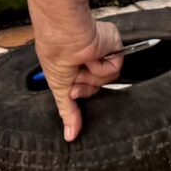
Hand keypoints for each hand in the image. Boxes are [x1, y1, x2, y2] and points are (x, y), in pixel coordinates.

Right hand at [34, 20, 123, 141]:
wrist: (65, 34)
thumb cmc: (55, 53)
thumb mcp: (59, 86)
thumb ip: (68, 111)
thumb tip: (70, 136)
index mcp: (78, 65)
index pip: (87, 88)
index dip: (82, 91)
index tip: (73, 89)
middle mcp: (92, 60)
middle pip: (97, 87)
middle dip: (86, 85)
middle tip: (75, 75)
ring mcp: (104, 53)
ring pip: (107, 79)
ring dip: (93, 74)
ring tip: (83, 61)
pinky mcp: (115, 47)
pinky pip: (114, 67)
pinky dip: (102, 65)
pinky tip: (93, 55)